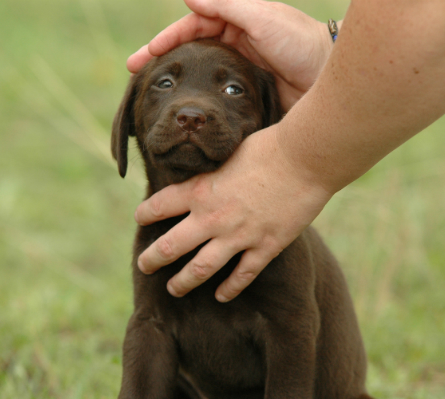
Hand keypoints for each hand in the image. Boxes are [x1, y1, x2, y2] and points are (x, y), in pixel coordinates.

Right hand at [127, 0, 336, 110]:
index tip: (142, 57)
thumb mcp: (262, 18)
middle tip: (134, 76)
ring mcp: (239, 73)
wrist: (331, 81)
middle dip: (162, 61)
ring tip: (151, 98)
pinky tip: (184, 114)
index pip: (191, 27)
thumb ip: (226, 4)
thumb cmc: (301, 43)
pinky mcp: (246, 97)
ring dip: (177, 83)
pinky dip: (198, 103)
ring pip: (200, 76)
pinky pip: (216, 99)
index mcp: (236, 23)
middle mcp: (235, 46)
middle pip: (190, 51)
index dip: (165, 41)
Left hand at [134, 126, 330, 301]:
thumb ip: (212, 172)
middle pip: (170, 247)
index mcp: (200, 189)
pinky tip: (221, 295)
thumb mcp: (228, 153)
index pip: (158, 206)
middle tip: (144, 266)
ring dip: (182, 282)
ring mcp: (239, 235)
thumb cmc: (268, 146)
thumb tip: (204, 175)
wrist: (305, 157)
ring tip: (173, 289)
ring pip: (200, 269)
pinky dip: (229, 288)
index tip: (139, 219)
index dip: (144, 214)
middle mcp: (212, 216)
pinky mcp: (265, 246)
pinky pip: (242, 275)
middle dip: (152, 260)